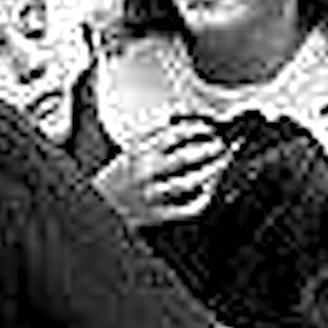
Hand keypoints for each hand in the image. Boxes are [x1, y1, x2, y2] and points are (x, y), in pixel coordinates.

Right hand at [95, 118, 230, 226]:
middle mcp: (146, 172)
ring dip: (212, 171)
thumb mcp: (136, 144)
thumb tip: (189, 112)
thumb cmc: (126, 171)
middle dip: (209, 148)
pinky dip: (206, 197)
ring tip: (223, 162)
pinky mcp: (161, 215)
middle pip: (184, 157)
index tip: (210, 126)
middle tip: (221, 144)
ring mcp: (153, 195)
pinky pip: (190, 208)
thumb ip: (160, 128)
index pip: (174, 133)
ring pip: (189, 182)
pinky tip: (213, 188)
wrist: (104, 203)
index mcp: (140, 151)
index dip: (197, 128)